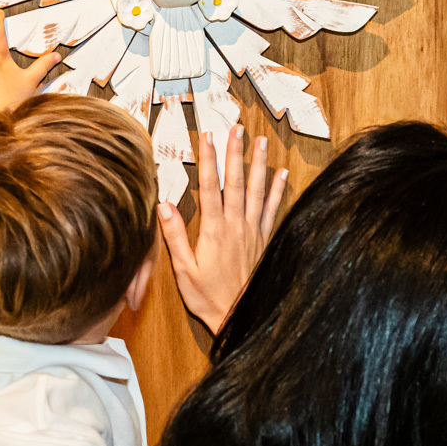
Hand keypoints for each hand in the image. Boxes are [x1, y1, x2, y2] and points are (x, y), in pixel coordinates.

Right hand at [159, 125, 287, 332]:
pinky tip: (282, 175)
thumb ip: (175, 237)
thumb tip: (164, 206)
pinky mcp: (263, 240)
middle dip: (235, 153)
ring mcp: (252, 232)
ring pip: (256, 191)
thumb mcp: (184, 270)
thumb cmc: (208, 297)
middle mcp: (236, 226)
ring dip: (258, 164)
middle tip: (236, 129)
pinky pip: (272, 210)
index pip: (209, 187)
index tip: (206, 137)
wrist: (239, 316)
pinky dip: (277, 191)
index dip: (208, 160)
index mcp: (214, 230)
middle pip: (235, 182)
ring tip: (261, 142)